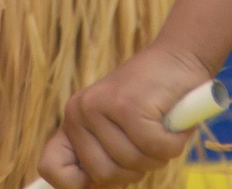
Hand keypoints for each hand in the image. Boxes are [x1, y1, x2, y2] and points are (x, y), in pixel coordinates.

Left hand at [38, 45, 215, 186]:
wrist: (180, 57)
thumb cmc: (151, 99)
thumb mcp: (117, 129)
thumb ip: (101, 156)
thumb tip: (93, 187)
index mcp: (72, 120)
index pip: (51, 167)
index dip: (77, 185)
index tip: (102, 180)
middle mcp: (79, 111)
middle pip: (103, 175)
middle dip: (134, 170)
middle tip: (149, 145)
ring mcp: (101, 107)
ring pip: (132, 164)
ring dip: (157, 156)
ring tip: (162, 129)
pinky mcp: (128, 106)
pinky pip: (155, 149)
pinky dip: (173, 143)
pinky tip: (174, 124)